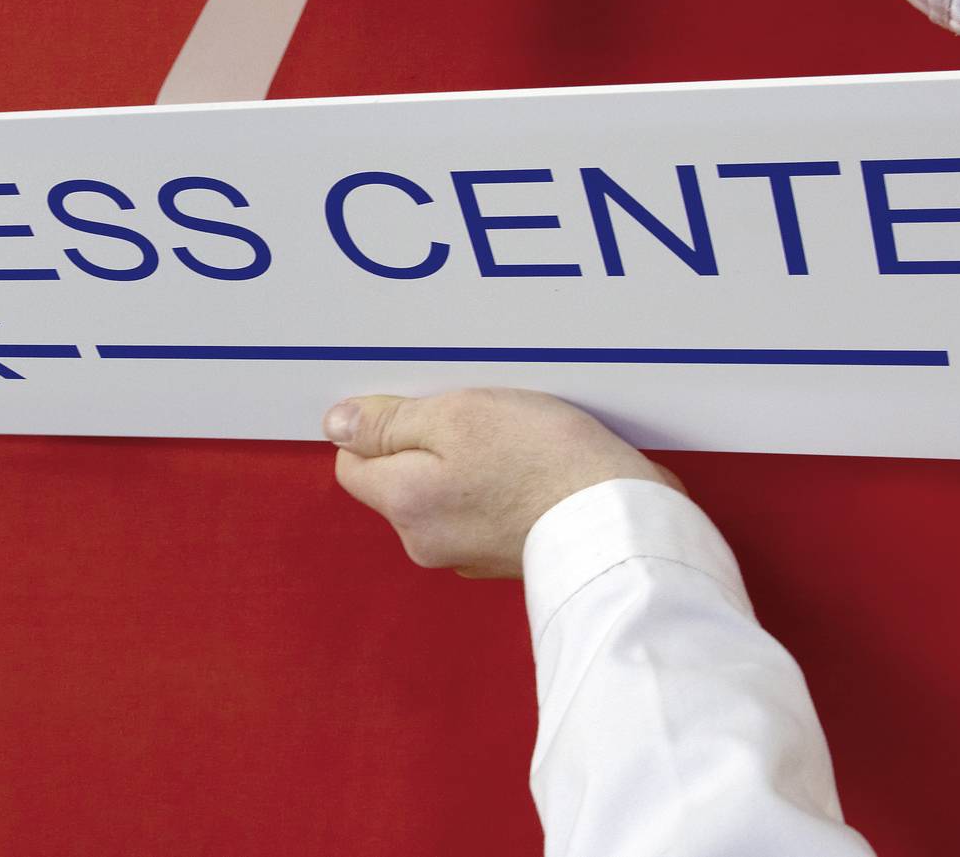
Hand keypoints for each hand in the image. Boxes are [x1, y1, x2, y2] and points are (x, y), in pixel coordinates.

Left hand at [325, 387, 680, 578]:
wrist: (622, 522)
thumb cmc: (542, 462)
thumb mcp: (456, 417)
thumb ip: (389, 423)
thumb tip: (336, 425)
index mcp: (405, 505)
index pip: (352, 463)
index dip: (381, 426)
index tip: (424, 405)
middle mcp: (427, 541)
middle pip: (399, 479)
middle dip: (426, 443)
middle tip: (475, 415)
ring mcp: (469, 554)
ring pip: (444, 492)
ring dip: (467, 461)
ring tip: (513, 436)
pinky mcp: (508, 554)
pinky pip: (483, 507)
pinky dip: (499, 483)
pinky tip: (533, 463)